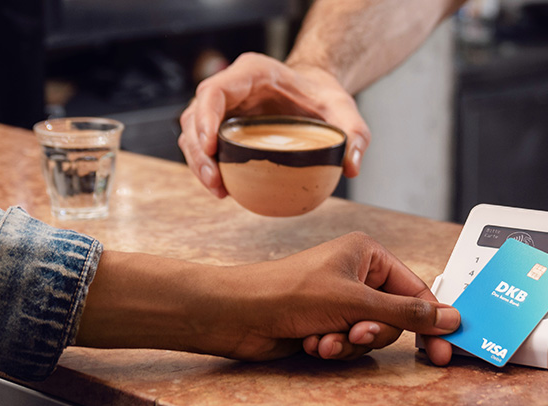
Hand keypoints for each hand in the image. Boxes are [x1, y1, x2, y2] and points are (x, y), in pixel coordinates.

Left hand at [77, 232, 456, 362]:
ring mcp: (339, 300)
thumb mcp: (355, 302)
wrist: (239, 314)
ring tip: (322, 338)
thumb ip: (405, 313)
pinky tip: (309, 341)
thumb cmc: (288, 292)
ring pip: (369, 335)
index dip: (429, 320)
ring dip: (347, 342)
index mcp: (366, 253)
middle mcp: (355, 274)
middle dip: (372, 332)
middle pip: (393, 317)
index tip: (444, 349)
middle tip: (354, 334)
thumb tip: (449, 317)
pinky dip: (331, 347)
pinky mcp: (324, 323)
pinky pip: (346, 344)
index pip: (414, 288)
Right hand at [177, 52, 370, 197]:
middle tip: (214, 182)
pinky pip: (204, 145)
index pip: (214, 91)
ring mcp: (223, 107)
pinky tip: (224, 190)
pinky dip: (208, 167)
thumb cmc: (323, 96)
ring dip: (198, 163)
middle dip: (197, 151)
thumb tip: (351, 166)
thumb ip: (354, 132)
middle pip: (195, 115)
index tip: (210, 147)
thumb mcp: (344, 109)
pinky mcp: (221, 125)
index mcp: (252, 73)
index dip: (205, 118)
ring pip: (193, 132)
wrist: (313, 93)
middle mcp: (231, 87)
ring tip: (218, 190)